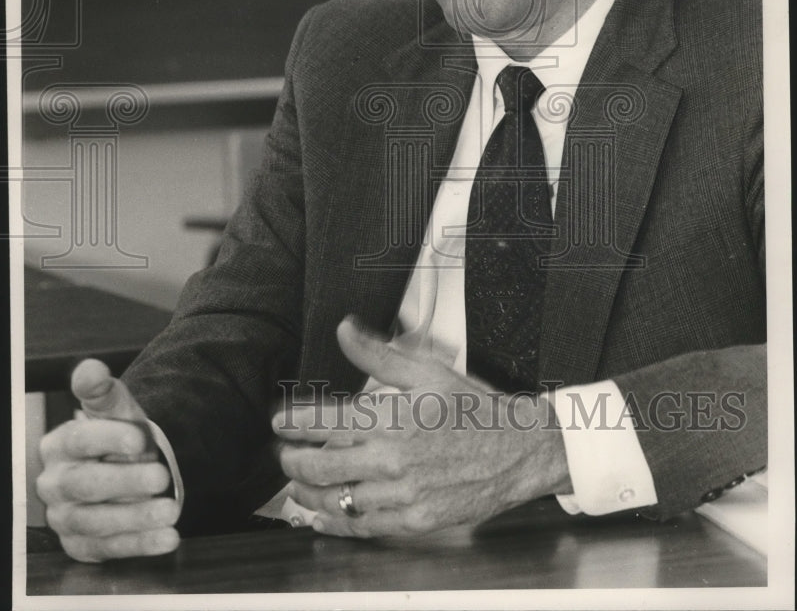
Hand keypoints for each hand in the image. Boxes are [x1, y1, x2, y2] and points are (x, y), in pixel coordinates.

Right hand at [36, 358, 179, 561]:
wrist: (129, 465)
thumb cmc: (119, 434)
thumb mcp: (116, 410)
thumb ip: (102, 392)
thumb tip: (90, 370)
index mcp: (59, 445)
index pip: (79, 440)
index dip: (109, 439)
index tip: (140, 438)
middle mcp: (55, 484)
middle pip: (85, 484)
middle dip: (125, 481)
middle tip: (161, 476)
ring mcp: (66, 518)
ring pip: (96, 522)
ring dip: (136, 518)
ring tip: (172, 509)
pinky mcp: (83, 545)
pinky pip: (110, 549)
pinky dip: (142, 545)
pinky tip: (169, 538)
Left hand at [272, 317, 570, 537]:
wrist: (519, 450)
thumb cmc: (474, 409)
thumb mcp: (427, 371)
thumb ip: (377, 354)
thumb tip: (343, 329)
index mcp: (390, 417)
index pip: (325, 419)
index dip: (294, 421)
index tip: (279, 421)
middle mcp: (390, 457)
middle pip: (320, 464)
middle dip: (292, 459)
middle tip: (284, 453)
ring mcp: (401, 493)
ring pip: (335, 497)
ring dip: (306, 490)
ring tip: (296, 482)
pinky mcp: (413, 520)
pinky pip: (361, 525)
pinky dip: (334, 523)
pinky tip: (320, 517)